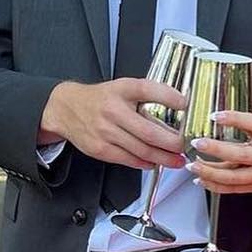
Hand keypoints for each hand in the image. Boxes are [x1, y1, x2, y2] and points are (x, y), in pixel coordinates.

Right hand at [41, 78, 186, 170]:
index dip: (168, 96)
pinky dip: (146, 163)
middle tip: (184, 146)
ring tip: (176, 160)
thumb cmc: (100, 99)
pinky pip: (129, 160)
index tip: (185, 104)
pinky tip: (155, 163)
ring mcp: (106, 132)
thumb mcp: (122, 88)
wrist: (66, 109)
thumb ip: (145, 98)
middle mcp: (113, 110)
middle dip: (172, 143)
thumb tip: (176, 112)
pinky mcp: (101, 149)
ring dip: (163, 158)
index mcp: (121, 90)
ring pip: (141, 150)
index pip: (147, 90)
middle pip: (149, 131)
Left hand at [186, 110, 251, 219]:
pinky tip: (201, 179)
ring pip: (231, 176)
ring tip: (193, 164)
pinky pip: (231, 188)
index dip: (235, 119)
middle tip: (198, 142)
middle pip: (240, 154)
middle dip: (216, 149)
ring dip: (209, 171)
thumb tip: (228, 123)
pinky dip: (214, 185)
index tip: (216, 115)